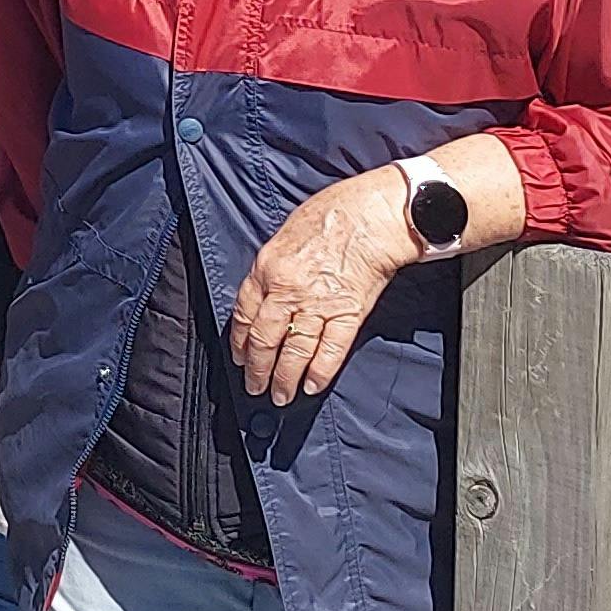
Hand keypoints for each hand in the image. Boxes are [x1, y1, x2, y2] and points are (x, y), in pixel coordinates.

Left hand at [232, 167, 418, 406]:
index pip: (244, 315)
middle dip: (257, 369)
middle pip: (265, 339)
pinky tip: (312, 386)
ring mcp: (318, 305)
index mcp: (267, 269)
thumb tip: (265, 297)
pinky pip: (330, 350)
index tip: (239, 357)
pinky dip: (320, 372)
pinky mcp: (348, 313)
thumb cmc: (330, 215)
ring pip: (295, 351)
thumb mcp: (284, 236)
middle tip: (254, 386)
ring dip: (284, 377)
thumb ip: (271, 270)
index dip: (240, 342)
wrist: (370, 215)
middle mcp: (288, 291)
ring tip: (280, 395)